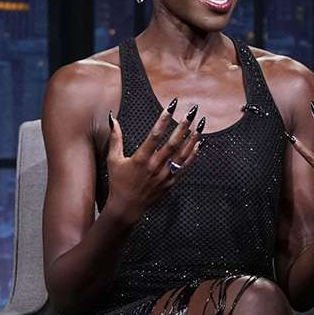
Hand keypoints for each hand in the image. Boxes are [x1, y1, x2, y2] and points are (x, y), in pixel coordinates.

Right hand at [104, 98, 202, 222]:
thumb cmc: (118, 182)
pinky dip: (193, 155)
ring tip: (200, 125)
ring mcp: (165, 175)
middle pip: (173, 143)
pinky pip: (185, 166)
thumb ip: (115, 138)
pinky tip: (199, 144)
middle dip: (183, 126)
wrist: (127, 207)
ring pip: (182, 154)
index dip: (164, 119)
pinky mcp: (171, 182)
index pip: (155, 135)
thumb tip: (113, 119)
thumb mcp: (113, 159)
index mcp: (141, 159)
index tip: (171, 106)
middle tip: (192, 112)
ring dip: (192, 138)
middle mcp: (155, 166)